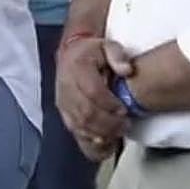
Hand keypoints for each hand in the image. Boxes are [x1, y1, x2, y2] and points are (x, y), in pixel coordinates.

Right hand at [55, 36, 128, 155]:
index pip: (92, 91)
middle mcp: (66, 86)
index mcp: (77, 67)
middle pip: (85, 112)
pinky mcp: (64, 113)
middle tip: (125, 125)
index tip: (124, 109)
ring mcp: (63, 102)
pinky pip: (75, 132)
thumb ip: (117, 55)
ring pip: (79, 125)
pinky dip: (91, 141)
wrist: (71, 54)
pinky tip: (106, 143)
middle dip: (108, 123)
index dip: (109, 104)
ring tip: (118, 134)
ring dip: (101, 133)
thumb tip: (126, 70)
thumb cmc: (92, 52)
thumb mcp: (107, 45)